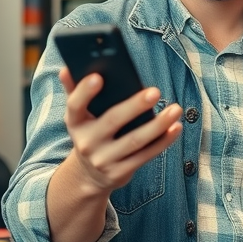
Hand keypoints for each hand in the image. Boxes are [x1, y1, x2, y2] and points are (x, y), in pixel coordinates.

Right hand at [58, 68, 183, 196]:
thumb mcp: (79, 115)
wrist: (89, 174)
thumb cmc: (90, 132)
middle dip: (134, 106)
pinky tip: (175, 127)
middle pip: (112, 121)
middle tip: (155, 91)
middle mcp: (86, 142)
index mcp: (75, 123)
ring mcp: (103, 160)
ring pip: (134, 141)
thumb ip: (75, 91)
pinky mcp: (120, 173)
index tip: (98, 76)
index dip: (84, 91)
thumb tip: (66, 68)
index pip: (75, 105)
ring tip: (175, 109)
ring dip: (157, 125)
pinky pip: (145, 155)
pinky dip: (163, 141)